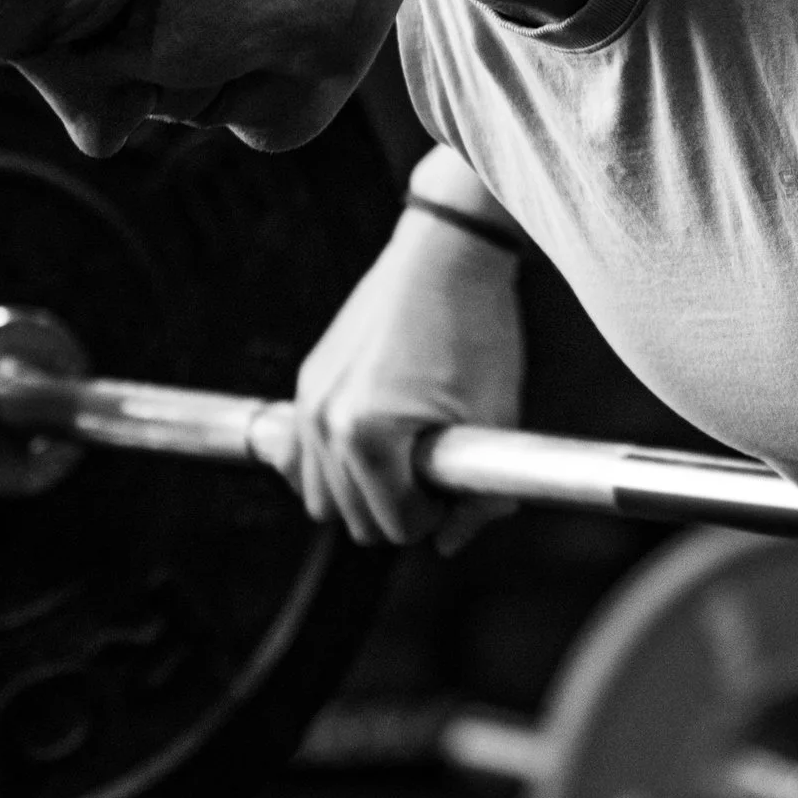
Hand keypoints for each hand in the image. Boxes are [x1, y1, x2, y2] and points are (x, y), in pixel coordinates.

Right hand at [286, 208, 524, 546]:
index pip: (395, 525)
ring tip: (410, 459)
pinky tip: (374, 446)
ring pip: (321, 497)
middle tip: (440, 472)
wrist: (449, 253)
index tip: (459, 484)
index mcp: (368, 435)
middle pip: (353, 520)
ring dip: (364, 493)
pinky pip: (303, 456)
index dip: (437, 516)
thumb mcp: (494, 422)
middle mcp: (325, 422)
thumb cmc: (478, 331)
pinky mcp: (308, 382)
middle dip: (400, 510)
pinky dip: (335, 465)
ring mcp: (309, 401)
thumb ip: (478, 498)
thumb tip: (450, 543)